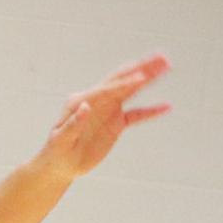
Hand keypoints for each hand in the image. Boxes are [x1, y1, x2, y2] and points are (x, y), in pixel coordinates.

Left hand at [36, 54, 170, 179]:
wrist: (59, 166)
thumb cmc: (56, 153)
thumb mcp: (60, 141)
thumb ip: (73, 124)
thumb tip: (85, 107)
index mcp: (81, 101)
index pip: (105, 89)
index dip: (123, 84)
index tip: (141, 78)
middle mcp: (96, 100)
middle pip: (121, 80)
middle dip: (141, 68)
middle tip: (162, 57)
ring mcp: (108, 110)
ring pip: (131, 91)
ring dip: (149, 78)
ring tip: (166, 65)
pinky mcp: (116, 123)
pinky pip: (136, 114)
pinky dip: (151, 111)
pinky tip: (166, 106)